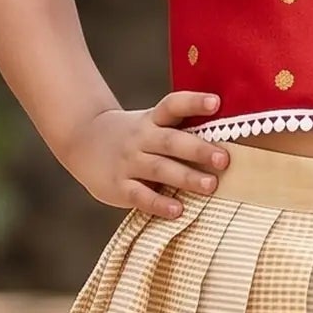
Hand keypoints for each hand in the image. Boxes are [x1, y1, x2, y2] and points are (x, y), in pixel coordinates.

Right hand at [63, 90, 229, 217]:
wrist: (83, 140)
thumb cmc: (135, 137)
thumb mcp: (152, 125)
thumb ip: (181, 131)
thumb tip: (230, 142)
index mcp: (152, 120)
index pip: (173, 105)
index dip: (193, 102)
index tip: (216, 102)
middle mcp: (141, 138)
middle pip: (171, 141)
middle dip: (198, 149)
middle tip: (224, 159)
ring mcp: (129, 162)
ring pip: (159, 169)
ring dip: (186, 177)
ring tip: (210, 185)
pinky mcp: (119, 186)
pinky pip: (140, 195)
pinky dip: (159, 203)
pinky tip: (178, 210)